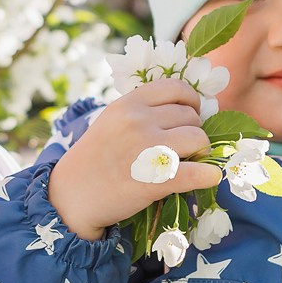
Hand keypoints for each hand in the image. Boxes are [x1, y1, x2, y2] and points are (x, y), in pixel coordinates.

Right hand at [45, 81, 223, 238]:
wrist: (73, 195)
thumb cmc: (94, 159)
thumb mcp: (112, 121)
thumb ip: (141, 111)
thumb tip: (185, 108)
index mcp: (128, 104)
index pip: (176, 87)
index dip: (192, 100)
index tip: (193, 112)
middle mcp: (139, 121)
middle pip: (191, 116)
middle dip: (194, 131)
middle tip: (185, 147)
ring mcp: (149, 149)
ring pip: (199, 139)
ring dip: (201, 152)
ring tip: (192, 161)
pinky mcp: (156, 179)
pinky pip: (198, 173)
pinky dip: (209, 176)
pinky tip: (208, 178)